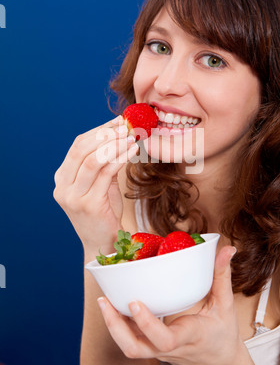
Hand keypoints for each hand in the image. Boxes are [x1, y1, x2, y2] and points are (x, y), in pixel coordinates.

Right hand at [53, 116, 138, 253]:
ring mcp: (73, 197)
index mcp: (62, 178)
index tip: (118, 121)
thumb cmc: (103, 211)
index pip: (77, 146)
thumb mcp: (100, 183)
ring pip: (93, 160)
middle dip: (106, 135)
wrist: (103, 243)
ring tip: (131, 137)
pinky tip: (132, 152)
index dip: (99, 130)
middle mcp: (63, 187)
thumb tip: (121, 133)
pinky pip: (106, 174)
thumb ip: (104, 162)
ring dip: (114, 145)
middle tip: (126, 127)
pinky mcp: (89, 205)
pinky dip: (120, 159)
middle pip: (82, 150)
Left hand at [98, 246, 252, 364]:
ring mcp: (159, 352)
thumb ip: (222, 275)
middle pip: (135, 348)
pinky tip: (115, 306)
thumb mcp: (225, 304)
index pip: (164, 339)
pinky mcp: (153, 349)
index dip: (147, 324)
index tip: (135, 302)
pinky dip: (120, 324)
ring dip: (113, 325)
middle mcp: (170, 349)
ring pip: (129, 347)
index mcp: (188, 336)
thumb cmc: (223, 334)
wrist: (222, 361)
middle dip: (115, 327)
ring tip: (105, 300)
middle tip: (105, 301)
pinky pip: (132, 341)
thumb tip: (227, 249)